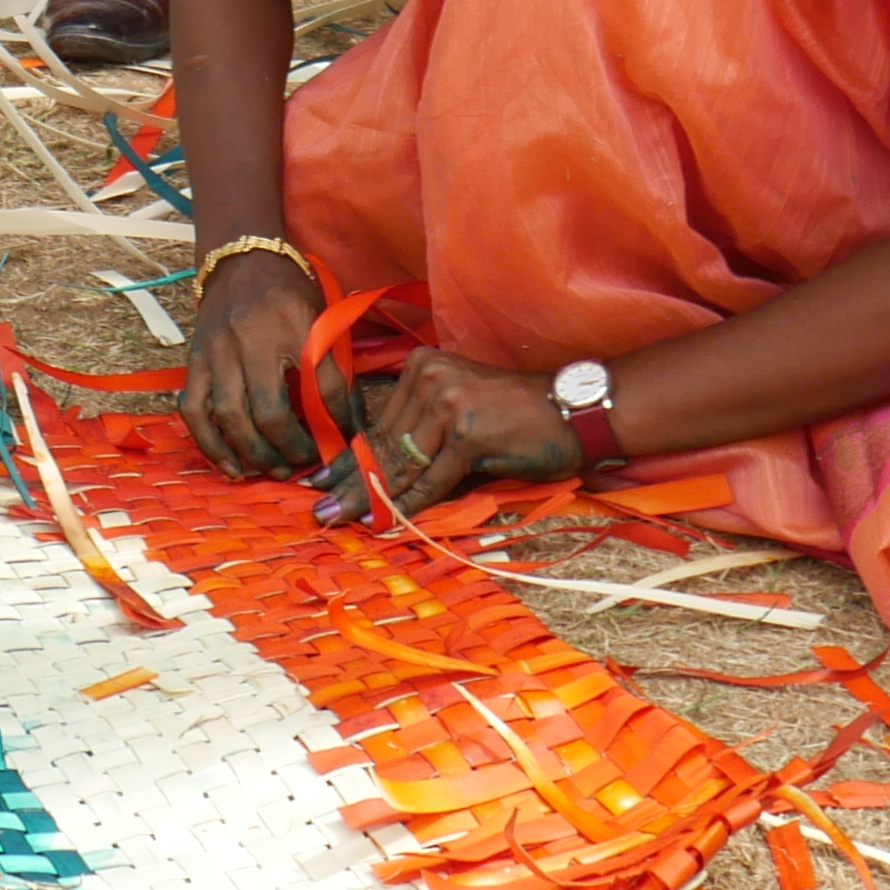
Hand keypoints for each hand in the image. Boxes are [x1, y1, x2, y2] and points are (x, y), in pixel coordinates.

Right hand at [182, 247, 331, 479]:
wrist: (241, 260)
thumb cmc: (288, 293)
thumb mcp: (319, 318)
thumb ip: (332, 367)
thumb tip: (346, 425)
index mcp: (294, 322)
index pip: (322, 385)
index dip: (337, 421)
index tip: (342, 439)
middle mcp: (251, 338)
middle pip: (269, 410)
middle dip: (290, 448)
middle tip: (305, 463)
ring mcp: (218, 350)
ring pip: (230, 417)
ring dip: (254, 454)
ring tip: (274, 471)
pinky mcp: (196, 361)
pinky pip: (195, 411)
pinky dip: (211, 445)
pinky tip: (231, 467)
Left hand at [318, 347, 582, 520]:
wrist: (571, 411)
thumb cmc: (515, 419)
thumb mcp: (458, 414)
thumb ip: (420, 436)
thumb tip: (374, 477)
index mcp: (421, 366)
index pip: (378, 422)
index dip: (347, 458)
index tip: (318, 482)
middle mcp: (430, 377)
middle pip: (383, 444)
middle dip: (351, 484)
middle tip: (320, 512)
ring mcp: (448, 403)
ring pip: (402, 464)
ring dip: (373, 499)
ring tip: (342, 521)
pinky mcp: (467, 433)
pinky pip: (432, 480)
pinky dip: (410, 506)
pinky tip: (389, 523)